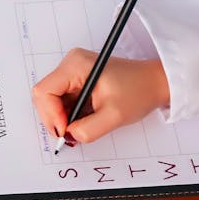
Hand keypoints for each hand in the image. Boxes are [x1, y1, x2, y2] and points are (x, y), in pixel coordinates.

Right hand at [31, 49, 168, 143]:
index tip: (66, 130)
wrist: (155, 83)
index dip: (50, 115)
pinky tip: (83, 118)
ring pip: (51, 101)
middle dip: (54, 118)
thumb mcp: (114, 116)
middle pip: (44, 96)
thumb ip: (87, 130)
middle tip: (71, 133)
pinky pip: (61, 100)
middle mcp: (70, 64)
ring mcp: (72, 71)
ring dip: (62, 118)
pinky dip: (68, 114)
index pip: (44, 92)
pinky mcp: (76, 79)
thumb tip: (69, 135)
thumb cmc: (139, 91)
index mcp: (76, 65)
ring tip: (82, 125)